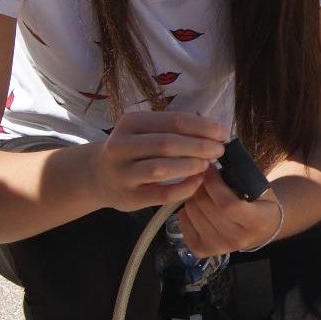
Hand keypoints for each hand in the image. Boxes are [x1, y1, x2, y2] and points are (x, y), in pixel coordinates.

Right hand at [87, 111, 226, 211]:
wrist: (98, 176)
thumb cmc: (132, 150)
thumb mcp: (144, 131)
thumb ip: (173, 129)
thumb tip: (214, 131)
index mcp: (131, 122)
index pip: (173, 121)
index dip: (203, 127)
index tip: (222, 132)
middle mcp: (121, 146)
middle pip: (167, 143)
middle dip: (199, 146)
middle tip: (219, 150)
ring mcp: (123, 173)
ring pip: (161, 168)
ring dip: (190, 165)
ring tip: (207, 164)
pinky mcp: (130, 198)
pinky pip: (162, 194)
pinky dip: (184, 188)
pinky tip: (198, 182)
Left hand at [178, 170, 281, 256]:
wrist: (262, 229)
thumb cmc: (261, 202)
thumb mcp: (261, 187)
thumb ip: (241, 176)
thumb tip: (211, 158)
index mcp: (257, 222)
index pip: (227, 204)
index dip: (214, 183)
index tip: (210, 167)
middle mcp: (238, 239)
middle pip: (206, 207)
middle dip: (201, 185)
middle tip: (203, 175)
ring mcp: (219, 247)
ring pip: (192, 213)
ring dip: (193, 196)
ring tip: (202, 190)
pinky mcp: (202, 250)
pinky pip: (184, 223)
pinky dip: (186, 210)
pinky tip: (197, 206)